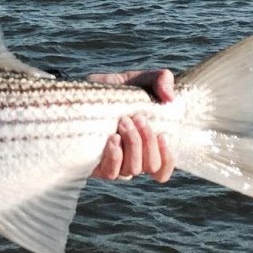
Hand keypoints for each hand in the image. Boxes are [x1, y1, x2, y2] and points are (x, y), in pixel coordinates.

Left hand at [89, 68, 175, 182]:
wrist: (83, 92)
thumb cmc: (116, 90)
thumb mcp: (140, 79)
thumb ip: (161, 80)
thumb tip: (170, 98)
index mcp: (146, 146)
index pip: (162, 170)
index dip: (167, 157)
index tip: (162, 134)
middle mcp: (132, 159)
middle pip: (151, 166)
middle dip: (148, 141)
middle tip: (137, 117)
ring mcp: (114, 165)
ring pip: (133, 169)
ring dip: (133, 144)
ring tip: (123, 121)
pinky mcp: (95, 166)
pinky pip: (111, 172)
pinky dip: (116, 156)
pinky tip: (112, 137)